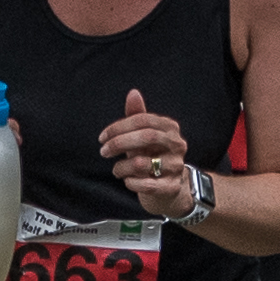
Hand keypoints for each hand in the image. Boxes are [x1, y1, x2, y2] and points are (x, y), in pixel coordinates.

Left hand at [101, 88, 200, 220]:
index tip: (102, 138)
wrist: (168, 188)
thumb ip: (137, 115)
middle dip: (119, 143)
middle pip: (146, 136)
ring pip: (141, 163)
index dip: (119, 127)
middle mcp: (177, 144)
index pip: (142, 120)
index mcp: (170, 128)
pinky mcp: (171, 187)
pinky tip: (127, 180)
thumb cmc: (152, 157)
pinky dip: (130, 182)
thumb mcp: (143, 136)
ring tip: (117, 170)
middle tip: (104, 151)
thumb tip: (133, 93)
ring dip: (121, 167)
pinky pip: (146, 184)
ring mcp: (176, 166)